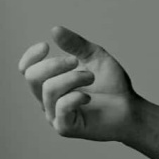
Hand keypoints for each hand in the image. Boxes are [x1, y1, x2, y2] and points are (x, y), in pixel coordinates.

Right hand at [17, 26, 140, 141]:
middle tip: (76, 62)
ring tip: (91, 77)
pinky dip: (75, 97)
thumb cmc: (113, 86)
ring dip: (72, 78)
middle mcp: (49, 101)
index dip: (31, 56)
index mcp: (51, 83)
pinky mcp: (66, 128)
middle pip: (33, 77)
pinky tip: (88, 97)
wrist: (131, 109)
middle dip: (54, 64)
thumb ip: (75, 45)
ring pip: (49, 89)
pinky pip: (61, 107)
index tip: (46, 46)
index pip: (27, 70)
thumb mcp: (94, 57)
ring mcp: (55, 116)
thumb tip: (55, 30)